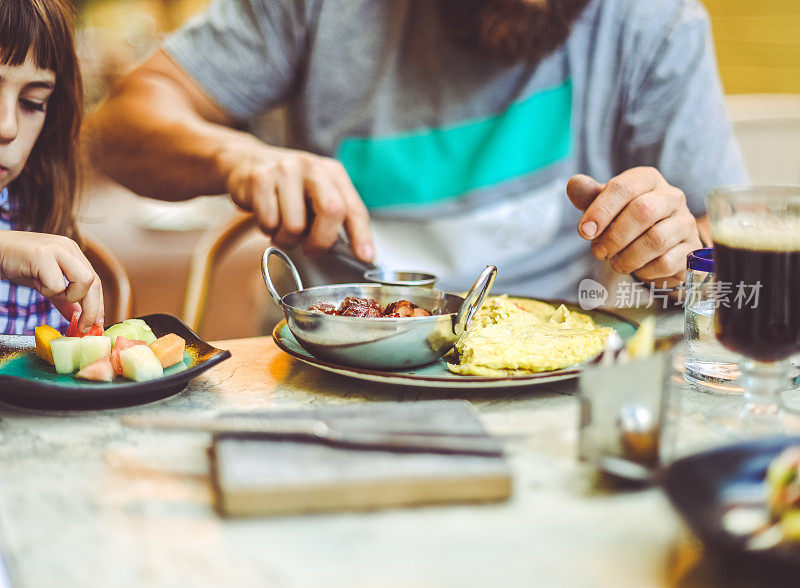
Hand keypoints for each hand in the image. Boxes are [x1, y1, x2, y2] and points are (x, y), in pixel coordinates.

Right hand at [0, 232, 103, 330]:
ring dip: (68, 296)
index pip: (95, 281)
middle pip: (94, 282)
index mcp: (73, 252)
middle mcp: (69, 248)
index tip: (96, 323)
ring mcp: (58, 249)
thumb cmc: (19, 266)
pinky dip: (48, 291)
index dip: (98, 304)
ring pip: (84, 280)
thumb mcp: (45, 283)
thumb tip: (78, 318)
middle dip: (91, 309)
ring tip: (48, 291)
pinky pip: (57, 285)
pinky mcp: (43, 255)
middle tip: (83, 327)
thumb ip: (63, 299)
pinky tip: (36, 282)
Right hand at [220, 142, 373, 260]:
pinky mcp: (260, 179)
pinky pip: (269, 222)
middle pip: (331, 211)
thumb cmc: (287, 186)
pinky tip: (266, 216)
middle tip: (310, 250)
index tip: (365, 256)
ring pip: (294, 226)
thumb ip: (334, 217)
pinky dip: (267, 229)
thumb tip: (355, 251)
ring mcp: (285, 171)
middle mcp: (312, 168)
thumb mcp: (316, 194)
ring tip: (281, 227)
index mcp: (333, 173)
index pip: (353, 207)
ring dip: (286, 239)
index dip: (361, 235)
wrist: (245, 162)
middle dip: (321, 242)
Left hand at [566, 167, 701, 287]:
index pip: (623, 187)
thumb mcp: (605, 206)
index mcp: (647, 179)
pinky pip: (666, 262)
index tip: (584, 232)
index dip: (600, 211)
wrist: (660, 245)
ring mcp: (685, 223)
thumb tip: (574, 183)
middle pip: (642, 211)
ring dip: (627, 256)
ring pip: (656, 239)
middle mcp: (672, 196)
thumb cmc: (626, 220)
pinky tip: (637, 268)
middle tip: (599, 252)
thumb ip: (589, 196)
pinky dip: (644, 270)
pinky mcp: (691, 250)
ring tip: (616, 261)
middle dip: (614, 236)